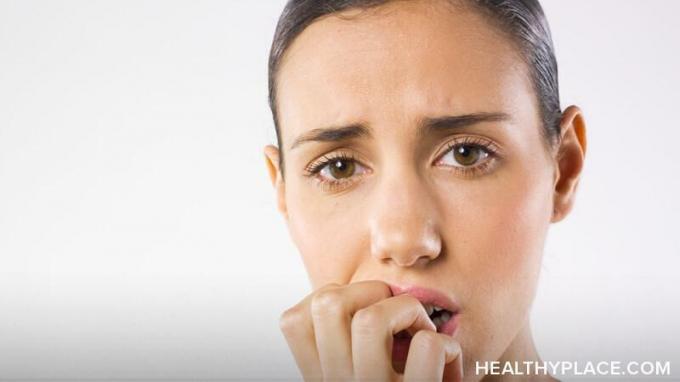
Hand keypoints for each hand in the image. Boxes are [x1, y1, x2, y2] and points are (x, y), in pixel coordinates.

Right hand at [279, 280, 463, 380]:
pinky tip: (447, 360)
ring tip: (420, 330)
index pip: (293, 319)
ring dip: (408, 309)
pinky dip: (446, 342)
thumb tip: (349, 296)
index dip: (329, 296)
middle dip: (368, 289)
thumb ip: (342, 355)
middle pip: (327, 304)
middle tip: (393, 312)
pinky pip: (427, 347)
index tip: (359, 308)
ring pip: (372, 319)